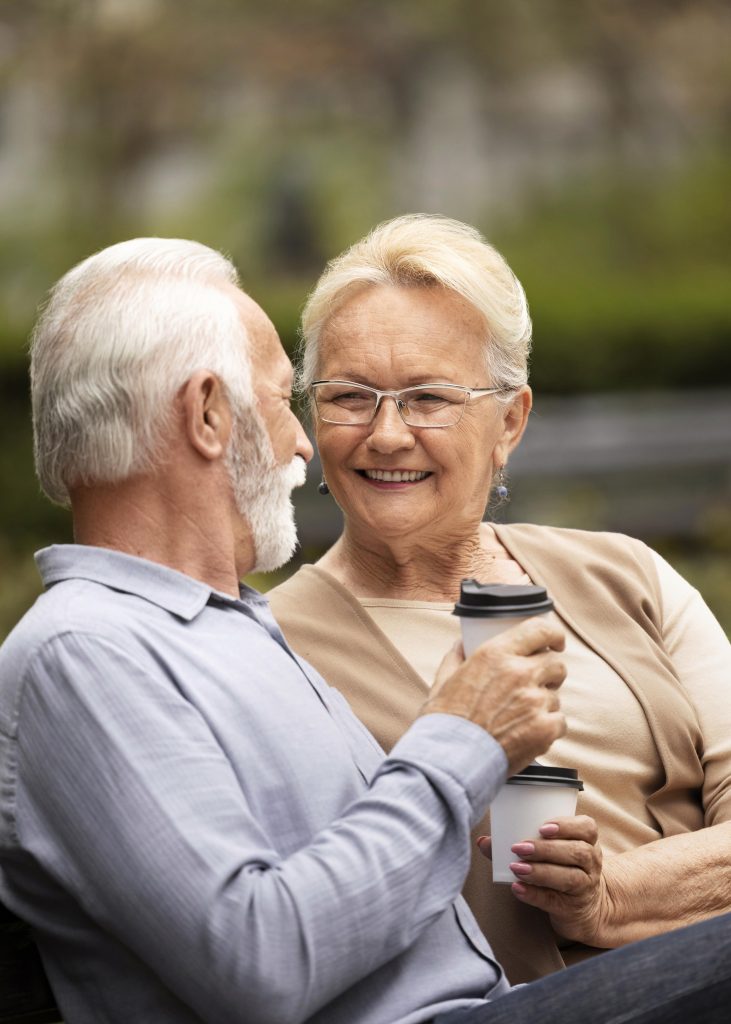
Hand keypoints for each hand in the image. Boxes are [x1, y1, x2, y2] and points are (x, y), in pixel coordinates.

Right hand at [422, 618, 566, 773]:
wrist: (452, 760)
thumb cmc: (445, 722)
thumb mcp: (443, 681)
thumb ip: (456, 657)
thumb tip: (461, 644)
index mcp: (495, 655)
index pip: (539, 630)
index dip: (552, 634)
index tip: (555, 642)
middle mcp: (519, 673)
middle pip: (555, 663)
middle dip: (548, 673)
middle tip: (535, 685)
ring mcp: (535, 701)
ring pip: (556, 696)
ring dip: (544, 704)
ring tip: (519, 719)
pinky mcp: (545, 728)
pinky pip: (559, 722)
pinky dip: (548, 728)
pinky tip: (528, 734)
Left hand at [478, 815, 610, 945]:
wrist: (584, 907)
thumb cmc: (560, 867)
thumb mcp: (550, 852)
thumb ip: (520, 843)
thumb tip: (483, 841)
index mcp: (587, 841)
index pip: (587, 828)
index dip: (567, 826)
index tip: (542, 827)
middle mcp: (590, 863)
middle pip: (577, 852)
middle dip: (546, 849)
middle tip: (519, 848)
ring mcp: (584, 887)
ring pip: (569, 877)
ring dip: (540, 872)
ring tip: (516, 868)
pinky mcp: (571, 908)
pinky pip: (554, 901)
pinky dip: (534, 894)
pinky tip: (517, 888)